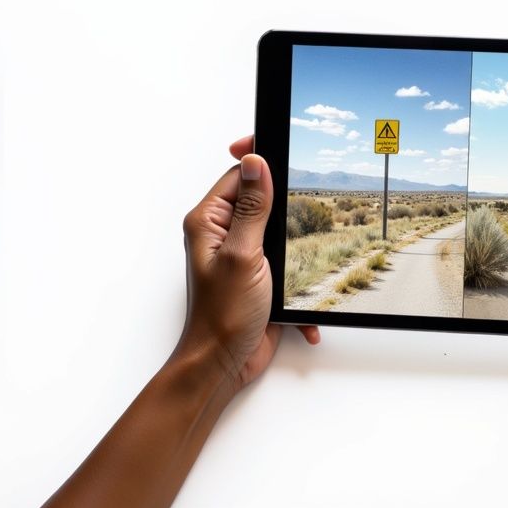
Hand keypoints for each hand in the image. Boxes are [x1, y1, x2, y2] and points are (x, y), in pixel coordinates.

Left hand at [176, 135, 318, 391]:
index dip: (258, 160)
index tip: (277, 143)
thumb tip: (255, 163)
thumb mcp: (242, 254)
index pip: (236, 174)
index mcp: (208, 222)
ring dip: (296, 255)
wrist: (222, 364)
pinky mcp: (259, 278)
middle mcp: (222, 235)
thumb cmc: (221, 316)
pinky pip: (287, 267)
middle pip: (262, 200)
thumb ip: (251, 208)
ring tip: (296, 271)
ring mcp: (241, 257)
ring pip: (280, 233)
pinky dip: (296, 286)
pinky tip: (294, 306)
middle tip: (299, 223)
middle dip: (288, 213)